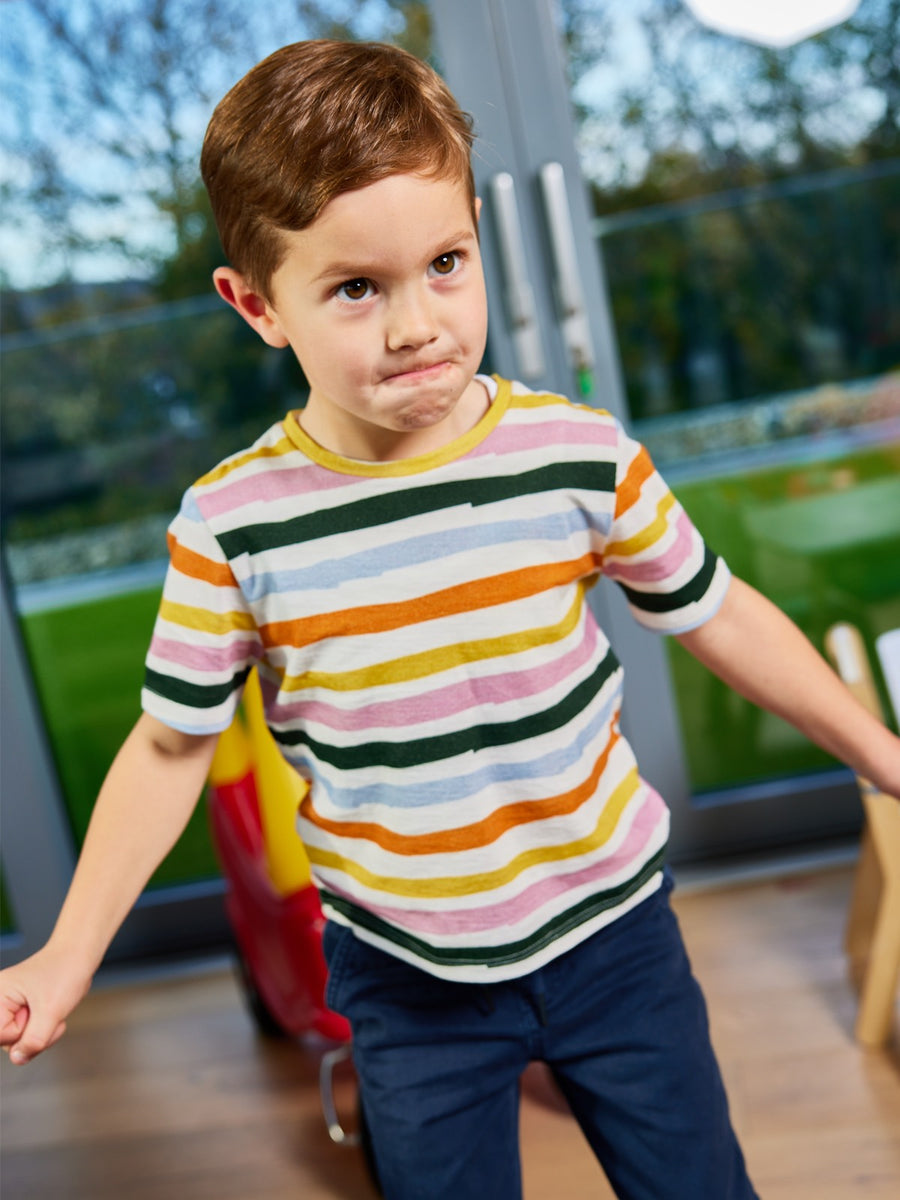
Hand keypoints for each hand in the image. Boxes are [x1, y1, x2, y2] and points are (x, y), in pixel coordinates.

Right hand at [0, 944, 92, 1064]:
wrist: (79, 956)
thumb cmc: (65, 972)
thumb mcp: (51, 1011)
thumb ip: (33, 1040)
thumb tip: (18, 1058)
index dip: (20, 1034)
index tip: (35, 1016)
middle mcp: (0, 1000)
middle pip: (6, 1041)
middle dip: (34, 1035)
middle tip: (49, 1014)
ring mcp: (11, 1006)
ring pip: (18, 1041)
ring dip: (41, 1034)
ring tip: (53, 1013)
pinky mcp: (22, 1011)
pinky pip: (28, 1035)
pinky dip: (43, 1031)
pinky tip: (52, 1015)